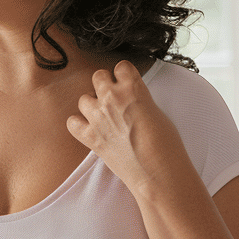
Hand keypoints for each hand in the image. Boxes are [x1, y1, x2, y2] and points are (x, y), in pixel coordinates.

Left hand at [65, 60, 184, 194]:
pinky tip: (89, 129)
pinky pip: (72, 122)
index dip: (124, 75)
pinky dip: (79, 125)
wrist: (157, 172)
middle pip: (98, 76)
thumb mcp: (157, 111)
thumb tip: (131, 100)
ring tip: (104, 116)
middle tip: (114, 99)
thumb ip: (139, 99)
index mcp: (133, 87)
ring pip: (83, 98)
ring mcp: (97, 117)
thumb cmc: (166, 144)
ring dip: (92, 105)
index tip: (127, 83)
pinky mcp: (90, 136)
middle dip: (105, 85)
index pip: (121, 66)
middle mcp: (111, 98)